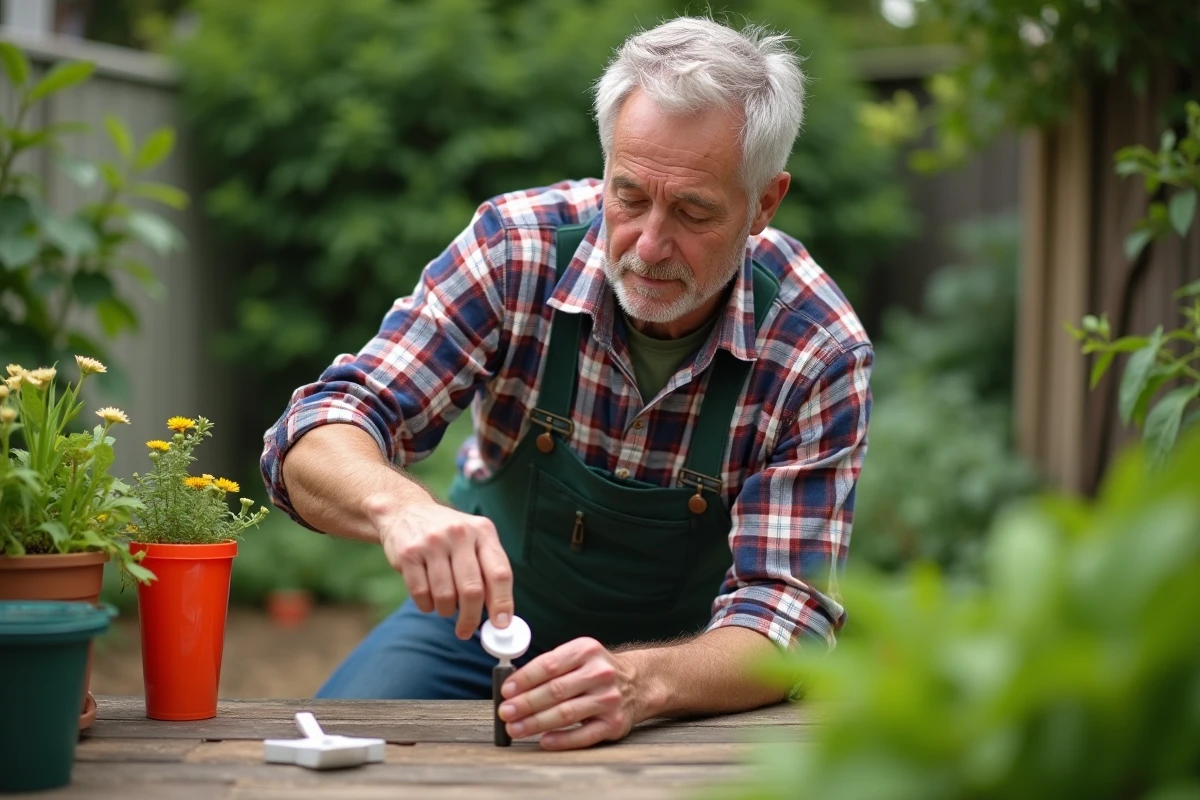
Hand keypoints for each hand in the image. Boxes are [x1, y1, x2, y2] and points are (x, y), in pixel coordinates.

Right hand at [373, 501, 513, 638]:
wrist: (405, 511)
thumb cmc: (448, 536)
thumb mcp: (474, 539)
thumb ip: (488, 570)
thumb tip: (501, 616)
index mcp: (483, 531)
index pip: (500, 573)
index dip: (503, 603)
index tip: (501, 626)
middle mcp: (459, 534)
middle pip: (472, 590)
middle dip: (471, 618)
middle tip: (466, 630)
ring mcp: (432, 542)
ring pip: (445, 596)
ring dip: (446, 611)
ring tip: (445, 607)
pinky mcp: (409, 553)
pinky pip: (421, 594)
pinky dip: (427, 606)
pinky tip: (428, 599)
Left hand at [497, 637, 641, 749]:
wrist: (639, 683)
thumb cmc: (596, 671)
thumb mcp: (579, 656)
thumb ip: (550, 667)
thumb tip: (512, 688)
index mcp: (586, 651)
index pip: (549, 664)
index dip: (524, 679)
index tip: (505, 691)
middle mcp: (600, 673)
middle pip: (555, 691)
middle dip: (525, 703)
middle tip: (505, 713)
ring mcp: (609, 699)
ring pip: (566, 713)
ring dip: (536, 723)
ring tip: (515, 729)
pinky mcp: (614, 724)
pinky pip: (583, 735)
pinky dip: (561, 740)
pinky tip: (543, 741)